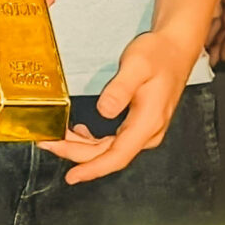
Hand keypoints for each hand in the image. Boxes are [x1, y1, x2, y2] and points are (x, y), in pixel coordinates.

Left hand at [37, 28, 202, 183]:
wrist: (176, 48)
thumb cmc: (159, 54)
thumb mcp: (137, 65)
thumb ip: (120, 88)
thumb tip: (104, 111)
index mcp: (148, 123)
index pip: (117, 156)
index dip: (93, 169)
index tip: (73, 176)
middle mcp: (147, 132)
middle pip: (108, 155)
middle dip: (75, 154)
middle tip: (48, 143)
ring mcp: (144, 130)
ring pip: (108, 149)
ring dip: (81, 147)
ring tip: (56, 138)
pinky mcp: (139, 124)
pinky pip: (113, 141)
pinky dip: (92, 140)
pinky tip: (78, 132)